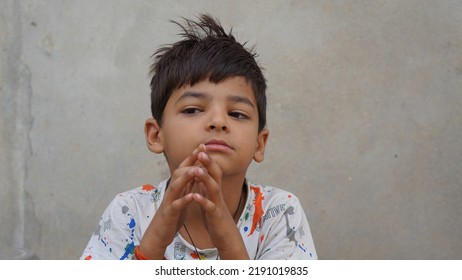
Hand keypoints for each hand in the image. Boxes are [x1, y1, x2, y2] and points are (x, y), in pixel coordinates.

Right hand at [138, 147, 200, 258]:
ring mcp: (169, 202)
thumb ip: (187, 185)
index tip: (202, 146)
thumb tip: (195, 171)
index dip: (193, 157)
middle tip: (200, 152)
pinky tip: (192, 196)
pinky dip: (184, 200)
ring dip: (185, 177)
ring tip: (196, 170)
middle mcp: (172, 191)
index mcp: (177, 187)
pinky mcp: (169, 214)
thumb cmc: (172, 215)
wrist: (159, 233)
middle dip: (189, 162)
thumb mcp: (181, 197)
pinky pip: (176, 205)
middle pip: (179, 172)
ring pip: (176, 186)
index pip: (184, 168)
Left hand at [190, 144, 249, 258]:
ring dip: (205, 178)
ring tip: (197, 169)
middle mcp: (218, 193)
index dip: (207, 158)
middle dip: (208, 162)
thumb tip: (202, 171)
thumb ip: (206, 185)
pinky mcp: (215, 215)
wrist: (225, 236)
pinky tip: (195, 196)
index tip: (200, 146)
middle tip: (201, 150)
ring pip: (213, 188)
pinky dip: (202, 200)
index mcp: (214, 189)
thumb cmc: (216, 216)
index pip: (212, 170)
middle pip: (215, 174)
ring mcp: (217, 203)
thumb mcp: (210, 197)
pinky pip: (209, 206)